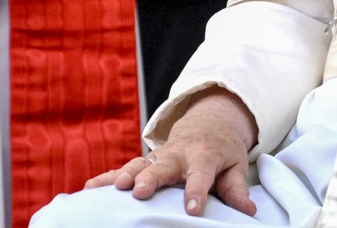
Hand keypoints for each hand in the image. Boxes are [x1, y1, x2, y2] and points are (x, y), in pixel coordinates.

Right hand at [84, 87, 257, 216]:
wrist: (207, 126)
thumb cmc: (221, 152)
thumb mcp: (235, 165)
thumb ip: (237, 188)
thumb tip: (248, 210)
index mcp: (204, 156)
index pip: (202, 175)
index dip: (197, 191)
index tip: (192, 208)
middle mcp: (178, 155)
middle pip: (163, 167)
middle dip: (151, 178)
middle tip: (140, 192)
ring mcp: (157, 157)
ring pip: (138, 164)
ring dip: (125, 175)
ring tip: (114, 188)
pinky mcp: (143, 161)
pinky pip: (121, 168)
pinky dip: (105, 178)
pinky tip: (88, 189)